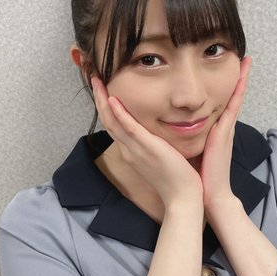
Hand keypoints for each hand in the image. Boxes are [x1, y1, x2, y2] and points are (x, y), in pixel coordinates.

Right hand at [91, 77, 203, 209]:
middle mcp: (128, 149)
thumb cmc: (176, 179)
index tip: (102, 88)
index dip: (104, 105)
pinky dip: (119, 113)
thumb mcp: (159, 157)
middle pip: (107, 120)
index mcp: (131, 151)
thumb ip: (153, 143)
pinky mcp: (147, 148)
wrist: (183, 197)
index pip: (113, 124)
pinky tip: (112, 99)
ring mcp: (135, 149)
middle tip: (93, 78)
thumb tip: (155, 131)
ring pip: (112, 121)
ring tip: (97, 80)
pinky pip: (129, 128)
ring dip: (103, 99)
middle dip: (98, 97)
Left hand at [200, 56, 251, 214]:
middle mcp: (221, 128)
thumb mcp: (191, 152)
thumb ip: (188, 140)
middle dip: (238, 78)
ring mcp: (225, 129)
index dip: (225, 89)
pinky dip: (239, 90)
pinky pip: (233, 106)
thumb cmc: (197, 177)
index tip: (225, 71)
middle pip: (230, 97)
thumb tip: (173, 132)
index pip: (219, 104)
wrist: (207, 195)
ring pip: (234, 97)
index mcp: (213, 132)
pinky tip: (241, 75)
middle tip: (243, 57)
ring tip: (246, 59)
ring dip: (242, 79)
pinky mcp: (224, 133)